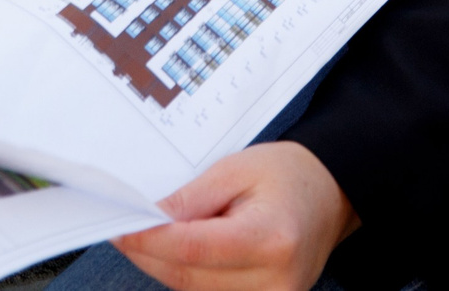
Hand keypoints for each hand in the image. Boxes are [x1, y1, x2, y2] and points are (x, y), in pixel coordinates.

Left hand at [113, 143, 357, 290]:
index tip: (119, 228)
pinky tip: (175, 251)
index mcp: (271, 239)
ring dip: (163, 265)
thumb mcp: (236, 170)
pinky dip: (185, 274)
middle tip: (122, 228)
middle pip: (187, 276)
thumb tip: (146, 220)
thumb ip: (189, 199)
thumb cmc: (287, 175)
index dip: (148, 241)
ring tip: (150, 234)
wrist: (330, 195)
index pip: (192, 249)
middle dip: (147, 253)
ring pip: (192, 290)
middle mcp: (274, 281)